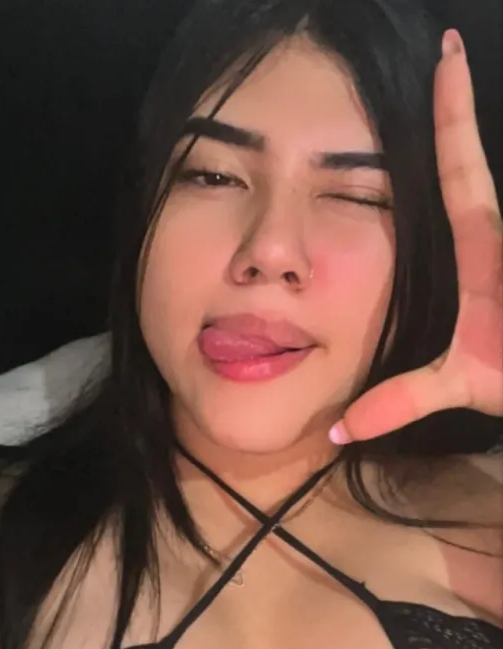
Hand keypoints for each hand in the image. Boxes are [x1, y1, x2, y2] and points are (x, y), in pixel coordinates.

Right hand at [330, 29, 502, 445]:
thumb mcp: (465, 383)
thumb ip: (400, 399)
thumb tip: (334, 428)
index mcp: (481, 248)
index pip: (461, 168)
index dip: (453, 112)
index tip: (449, 55)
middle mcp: (493, 237)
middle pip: (473, 164)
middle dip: (458, 109)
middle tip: (447, 50)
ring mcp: (501, 249)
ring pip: (485, 192)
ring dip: (466, 144)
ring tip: (451, 83)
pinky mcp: (498, 263)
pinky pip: (484, 217)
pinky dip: (468, 185)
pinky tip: (453, 177)